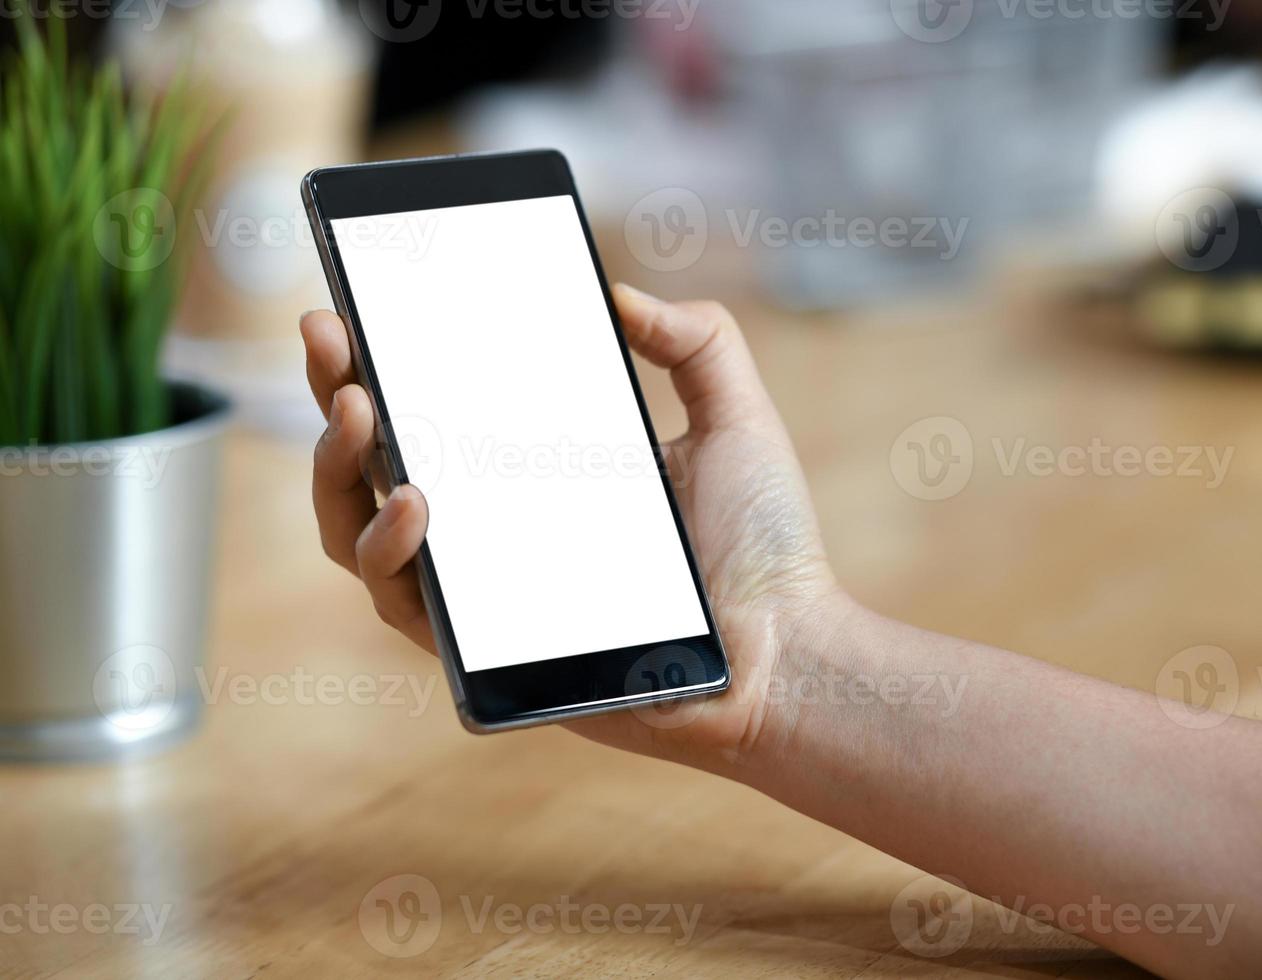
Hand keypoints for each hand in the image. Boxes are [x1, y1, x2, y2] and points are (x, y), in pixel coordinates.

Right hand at [300, 285, 841, 770]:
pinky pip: (400, 603)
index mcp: (534, 469)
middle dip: (332, 391)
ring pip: (356, 532)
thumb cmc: (764, 546)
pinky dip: (388, 550)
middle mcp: (495, 525)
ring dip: (333, 469)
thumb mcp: (733, 416)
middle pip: (372, 459)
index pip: (437, 407)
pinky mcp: (483, 650)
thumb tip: (615, 292)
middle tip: (329, 335)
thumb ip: (695, 339)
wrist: (788, 649)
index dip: (380, 358)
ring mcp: (482, 588)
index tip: (352, 300)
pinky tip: (415, 502)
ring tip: (356, 408)